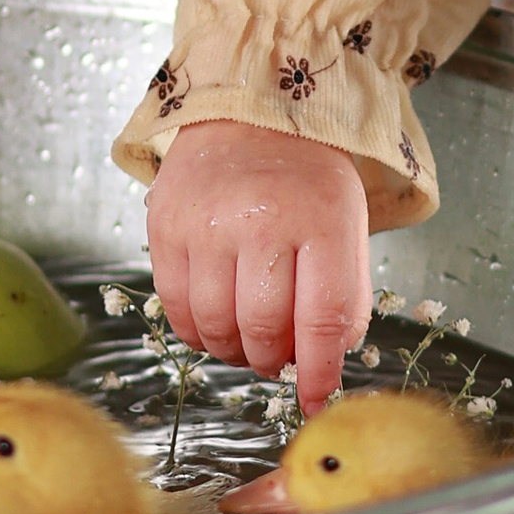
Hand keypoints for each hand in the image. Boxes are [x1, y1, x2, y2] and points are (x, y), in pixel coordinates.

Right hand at [146, 120, 372, 410]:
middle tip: (280, 361)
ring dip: (235, 352)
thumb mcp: (347, 224)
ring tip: (249, 342)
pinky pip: (178, 308)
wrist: (248, 114)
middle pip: (265, 329)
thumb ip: (344, 294)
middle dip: (275, 362)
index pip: (323, 318)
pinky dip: (199, 332)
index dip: (320, 372)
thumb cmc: (306, 181)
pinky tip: (216, 323)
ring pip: (217, 327)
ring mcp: (207, 224)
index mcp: (322, 219)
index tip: (318, 399)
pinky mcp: (166, 227)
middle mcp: (262, 220)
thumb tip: (326, 363)